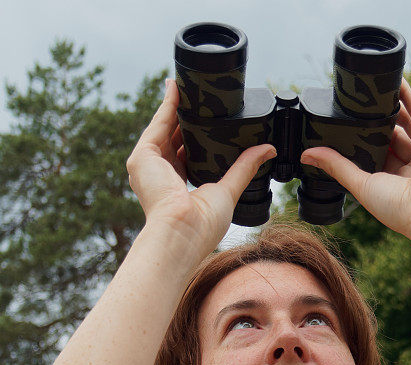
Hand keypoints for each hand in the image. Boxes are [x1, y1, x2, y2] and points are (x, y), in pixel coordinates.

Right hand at [126, 78, 275, 258]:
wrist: (182, 234)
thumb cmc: (203, 225)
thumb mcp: (228, 189)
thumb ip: (244, 167)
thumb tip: (267, 150)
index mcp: (177, 186)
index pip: (185, 153)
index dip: (195, 135)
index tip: (208, 118)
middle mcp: (159, 175)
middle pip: (173, 137)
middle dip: (185, 116)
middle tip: (199, 96)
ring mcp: (148, 166)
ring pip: (163, 127)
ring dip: (175, 105)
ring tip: (188, 84)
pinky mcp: (143, 158)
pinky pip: (157, 124)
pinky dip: (168, 105)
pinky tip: (177, 88)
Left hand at [299, 77, 410, 239]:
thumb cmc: (398, 207)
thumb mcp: (360, 184)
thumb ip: (337, 166)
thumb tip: (307, 155)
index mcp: (394, 179)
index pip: (376, 152)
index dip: (361, 138)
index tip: (343, 124)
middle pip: (391, 133)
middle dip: (375, 119)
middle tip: (354, 102)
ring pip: (405, 118)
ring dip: (390, 102)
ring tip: (371, 86)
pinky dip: (406, 93)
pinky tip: (392, 79)